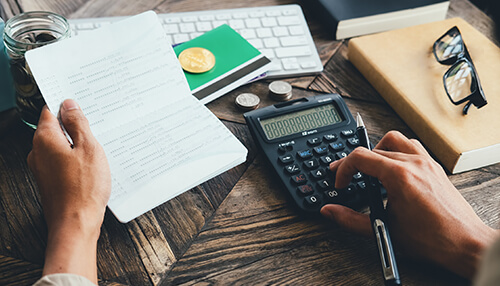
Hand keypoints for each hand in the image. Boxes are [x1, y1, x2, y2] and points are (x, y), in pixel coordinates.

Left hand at [27, 99, 110, 282]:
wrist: (76, 223)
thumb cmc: (83, 189)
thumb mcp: (89, 148)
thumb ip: (78, 124)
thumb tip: (69, 105)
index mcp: (45, 139)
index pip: (50, 111)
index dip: (67, 105)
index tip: (82, 103)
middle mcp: (38, 152)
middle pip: (55, 129)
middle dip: (75, 126)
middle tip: (96, 128)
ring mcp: (43, 168)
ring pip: (60, 146)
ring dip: (77, 145)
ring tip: (97, 150)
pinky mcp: (50, 181)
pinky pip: (62, 162)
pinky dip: (75, 160)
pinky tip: (91, 166)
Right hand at [321, 131, 498, 278]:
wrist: (464, 243)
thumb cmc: (432, 239)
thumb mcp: (384, 230)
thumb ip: (350, 220)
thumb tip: (330, 211)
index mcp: (399, 176)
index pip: (360, 157)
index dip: (343, 169)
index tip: (341, 183)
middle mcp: (414, 164)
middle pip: (374, 148)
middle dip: (355, 162)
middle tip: (348, 176)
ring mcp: (426, 163)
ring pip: (395, 140)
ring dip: (378, 150)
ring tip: (370, 168)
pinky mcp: (434, 168)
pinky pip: (412, 147)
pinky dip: (398, 152)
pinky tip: (394, 169)